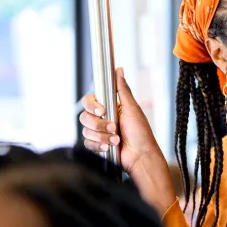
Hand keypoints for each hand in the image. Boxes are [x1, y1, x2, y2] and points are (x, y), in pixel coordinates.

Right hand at [79, 68, 176, 211]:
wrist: (141, 157)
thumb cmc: (141, 133)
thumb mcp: (132, 109)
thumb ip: (123, 90)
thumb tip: (119, 70)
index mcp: (110, 108)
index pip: (89, 101)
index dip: (92, 106)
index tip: (102, 111)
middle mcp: (102, 119)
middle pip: (84, 116)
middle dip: (99, 124)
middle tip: (115, 128)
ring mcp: (99, 133)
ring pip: (86, 130)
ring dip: (102, 136)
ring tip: (116, 140)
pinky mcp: (96, 145)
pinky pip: (87, 143)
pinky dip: (99, 145)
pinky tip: (109, 147)